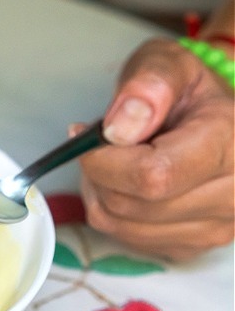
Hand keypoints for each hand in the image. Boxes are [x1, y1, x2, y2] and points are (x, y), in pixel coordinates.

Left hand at [75, 38, 233, 260]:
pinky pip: (128, 239)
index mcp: (231, 145)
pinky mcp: (194, 246)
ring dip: (100, 192)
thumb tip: (119, 129)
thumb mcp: (169, 64)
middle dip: (98, 171)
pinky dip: (113, 212)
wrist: (218, 119)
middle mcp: (233, 196)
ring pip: (122, 226)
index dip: (105, 159)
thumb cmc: (189, 91)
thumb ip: (147, 85)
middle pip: (130, 204)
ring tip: (115, 161)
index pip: (152, 176)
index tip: (89, 136)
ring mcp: (217, 228)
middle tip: (102, 144)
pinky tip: (127, 184)